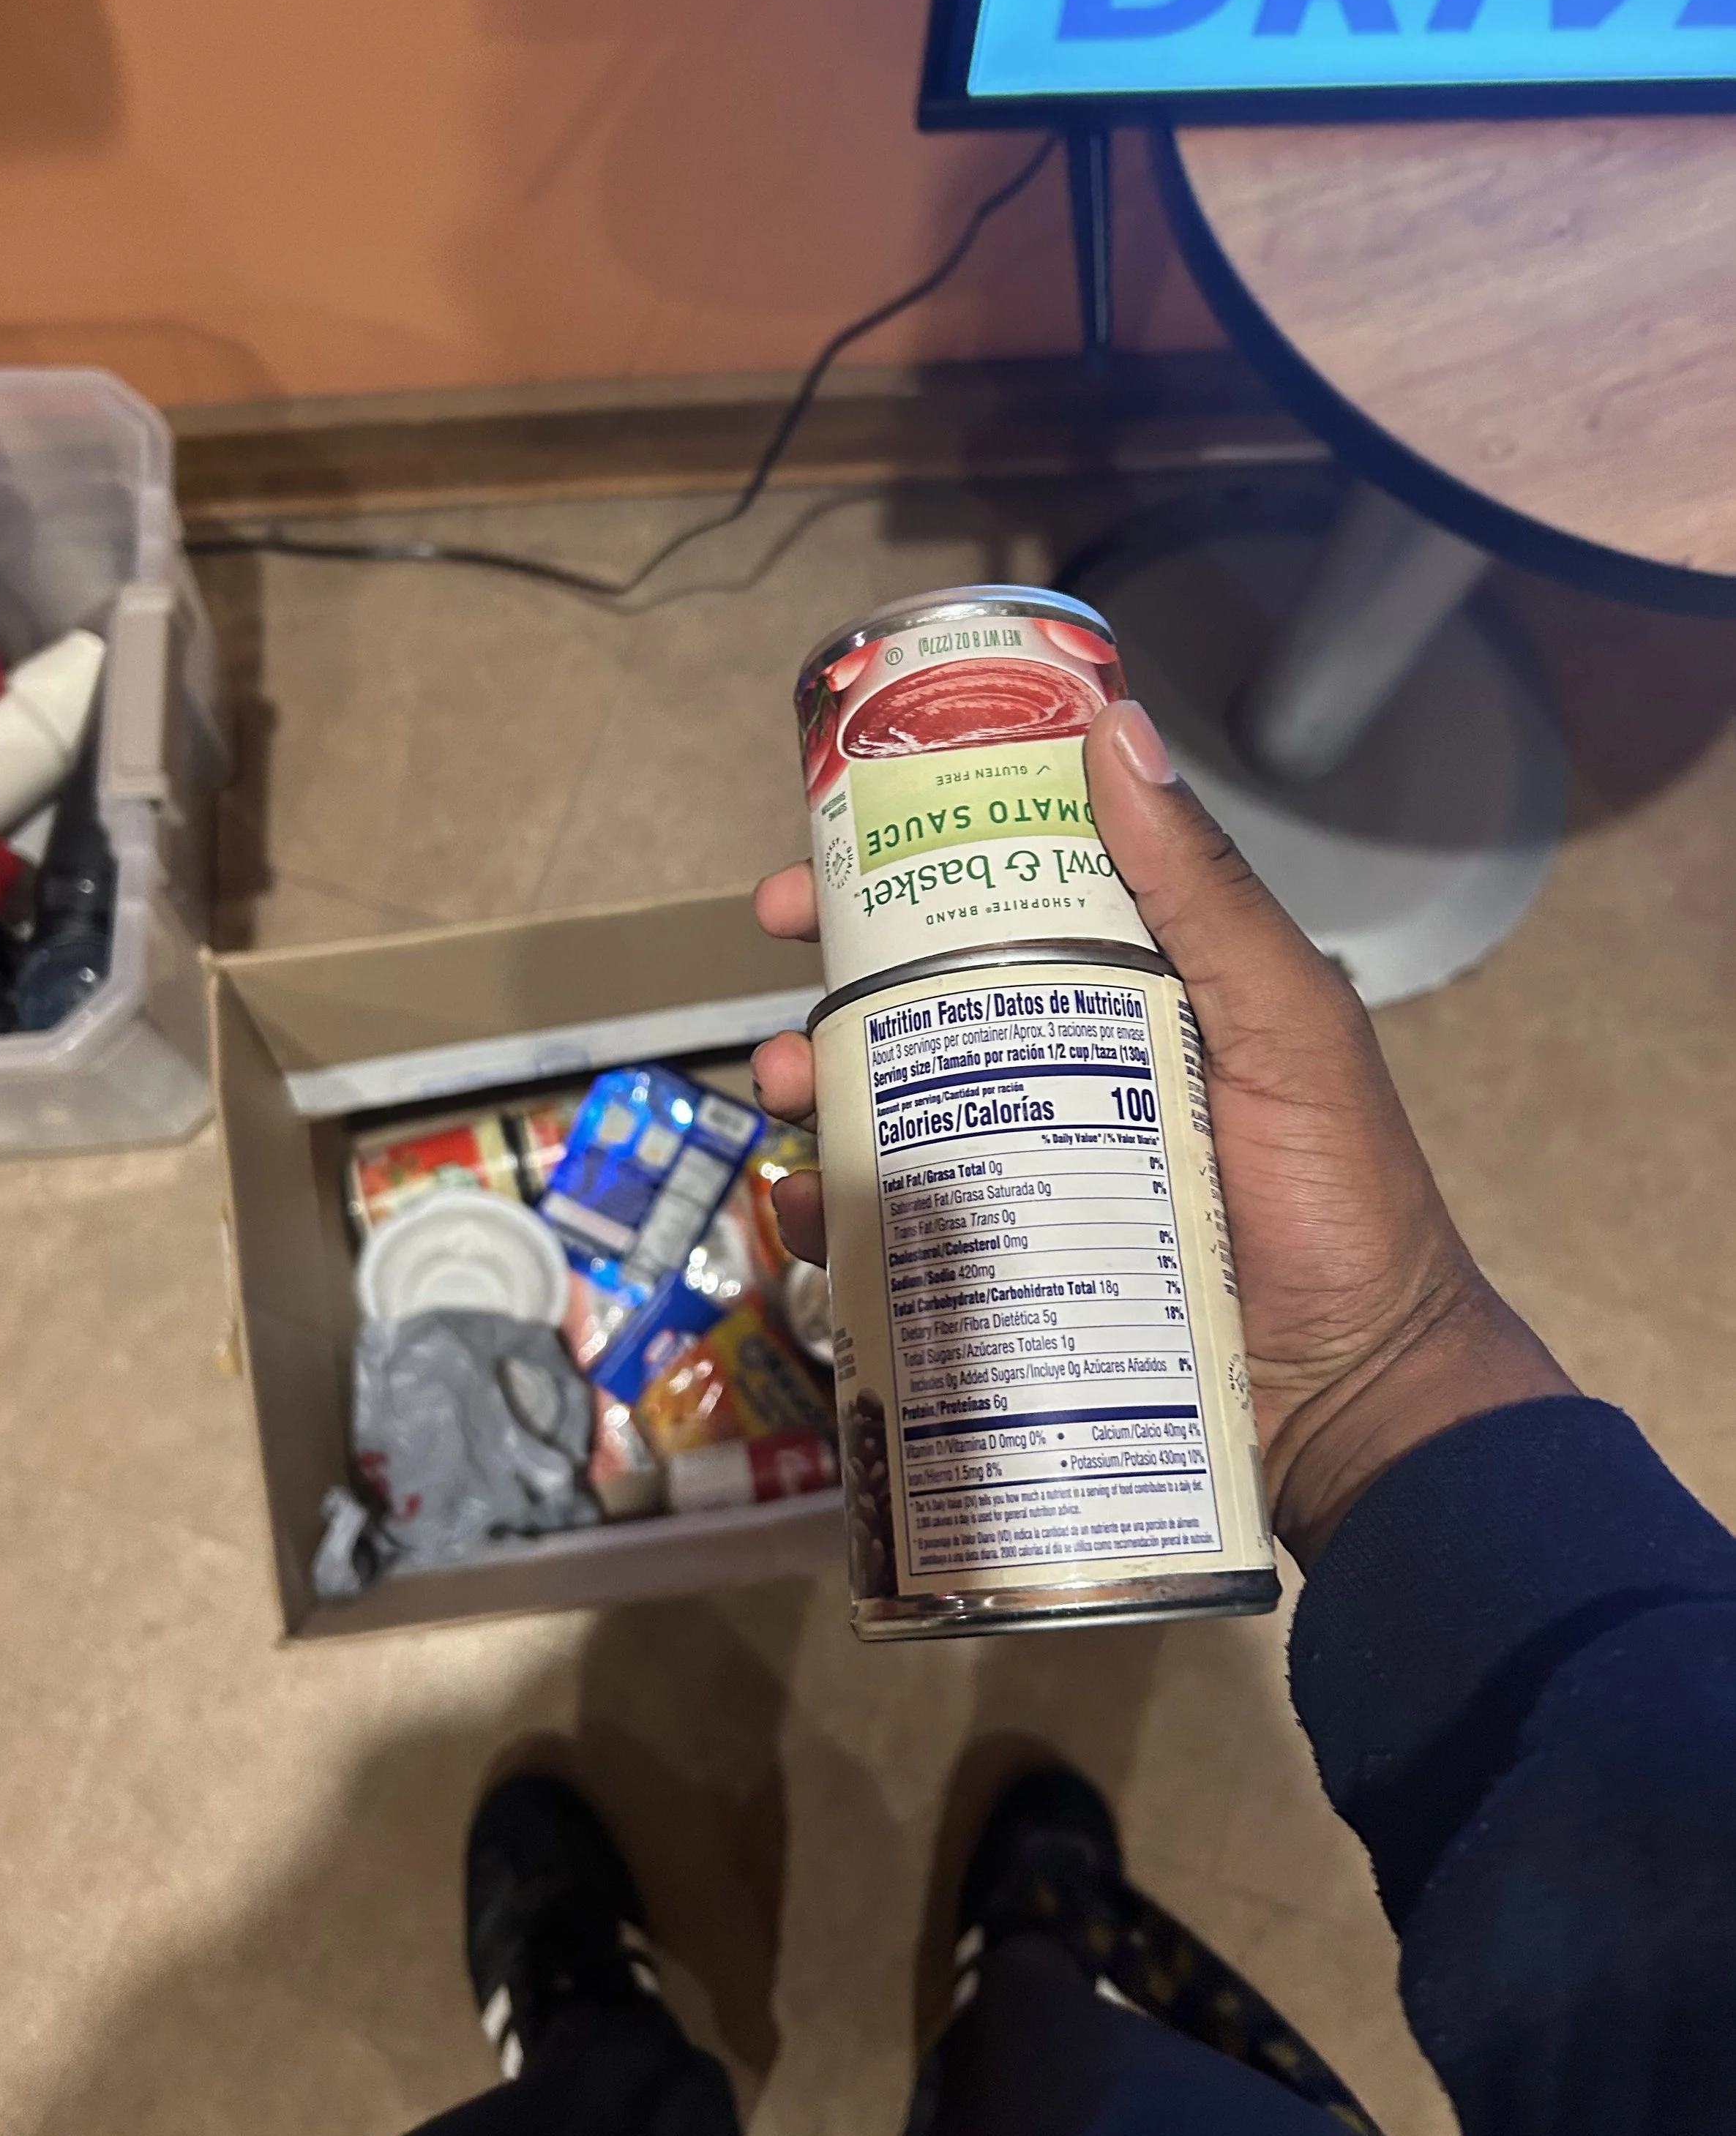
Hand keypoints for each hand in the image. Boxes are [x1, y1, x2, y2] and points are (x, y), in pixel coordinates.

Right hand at [752, 699, 1572, 1565]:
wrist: (1358, 1402)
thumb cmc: (1343, 1202)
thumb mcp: (1289, 1026)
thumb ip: (1207, 893)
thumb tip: (1116, 733)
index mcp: (1135, 994)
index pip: (1007, 900)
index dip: (915, 861)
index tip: (834, 837)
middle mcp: (1070, 1073)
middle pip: (924, 1000)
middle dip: (835, 967)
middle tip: (777, 947)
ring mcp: (1030, 1174)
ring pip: (893, 1109)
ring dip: (820, 1080)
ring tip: (792, 1086)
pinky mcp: (1002, 1271)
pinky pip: (893, 1230)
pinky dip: (832, 1214)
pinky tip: (808, 1211)